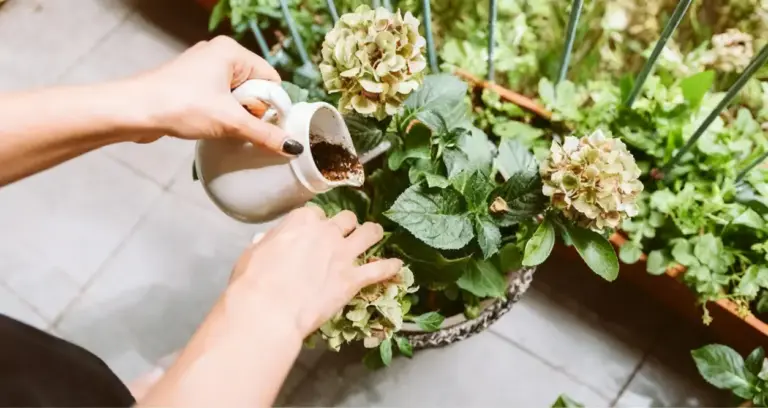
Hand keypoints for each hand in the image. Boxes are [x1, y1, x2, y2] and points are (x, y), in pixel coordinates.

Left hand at [131, 36, 301, 155]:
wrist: (132, 111)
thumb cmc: (179, 105)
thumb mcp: (229, 122)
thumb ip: (264, 134)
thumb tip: (293, 147)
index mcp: (231, 52)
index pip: (270, 79)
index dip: (272, 105)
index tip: (268, 126)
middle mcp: (218, 54)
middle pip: (254, 88)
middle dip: (253, 112)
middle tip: (241, 127)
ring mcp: (203, 69)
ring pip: (236, 97)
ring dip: (236, 117)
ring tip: (225, 129)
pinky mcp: (191, 84)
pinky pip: (220, 100)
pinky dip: (222, 116)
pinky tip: (214, 128)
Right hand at [229, 207, 402, 337]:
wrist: (269, 309)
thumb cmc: (254, 282)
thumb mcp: (254, 253)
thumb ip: (268, 243)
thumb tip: (268, 241)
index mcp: (302, 221)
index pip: (316, 214)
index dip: (317, 223)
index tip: (315, 231)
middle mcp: (327, 232)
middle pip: (346, 219)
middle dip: (346, 225)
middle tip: (346, 233)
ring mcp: (343, 254)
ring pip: (369, 233)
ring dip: (373, 233)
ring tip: (376, 234)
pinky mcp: (353, 279)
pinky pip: (379, 268)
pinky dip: (389, 267)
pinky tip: (397, 266)